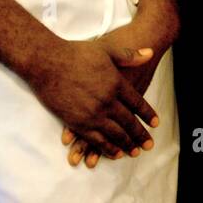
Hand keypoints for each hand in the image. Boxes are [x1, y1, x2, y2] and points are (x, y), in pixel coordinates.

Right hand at [61, 16, 169, 166]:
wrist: (47, 62)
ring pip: (115, 134)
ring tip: (135, 153)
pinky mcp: (77, 122)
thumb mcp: (107, 49)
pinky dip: (107, 148)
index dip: (148, 114)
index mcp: (116, 84)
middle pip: (129, 122)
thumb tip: (150, 53)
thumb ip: (129, 55)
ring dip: (127, 145)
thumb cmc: (76, 53)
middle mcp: (107, 101)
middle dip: (140, 135)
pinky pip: (96, 139)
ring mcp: (92, 114)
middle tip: (149, 145)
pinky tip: (114, 153)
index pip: (138, 103)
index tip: (155, 124)